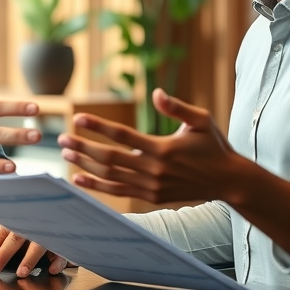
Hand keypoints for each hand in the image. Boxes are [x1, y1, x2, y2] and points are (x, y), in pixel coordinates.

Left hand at [0, 222, 68, 277]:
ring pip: (38, 243)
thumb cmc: (26, 223)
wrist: (51, 207)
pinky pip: (62, 248)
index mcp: (17, 218)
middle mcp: (31, 223)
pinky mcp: (62, 238)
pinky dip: (58, 260)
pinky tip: (51, 270)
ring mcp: (47, 230)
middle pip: (16, 238)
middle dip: (3, 255)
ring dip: (29, 258)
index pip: (1, 234)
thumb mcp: (10, 225)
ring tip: (21, 273)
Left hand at [57, 88, 244, 203]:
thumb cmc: (213, 145)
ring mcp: (151, 186)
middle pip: (109, 158)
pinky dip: (96, 186)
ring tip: (66, 154)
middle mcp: (153, 170)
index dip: (98, 126)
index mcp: (163, 148)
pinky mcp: (150, 196)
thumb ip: (177, 107)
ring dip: (85, 165)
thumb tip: (156, 92)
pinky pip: (118, 191)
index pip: (123, 136)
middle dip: (83, 148)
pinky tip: (78, 178)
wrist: (227, 181)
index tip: (78, 117)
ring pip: (110, 176)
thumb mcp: (201, 120)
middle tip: (62, 139)